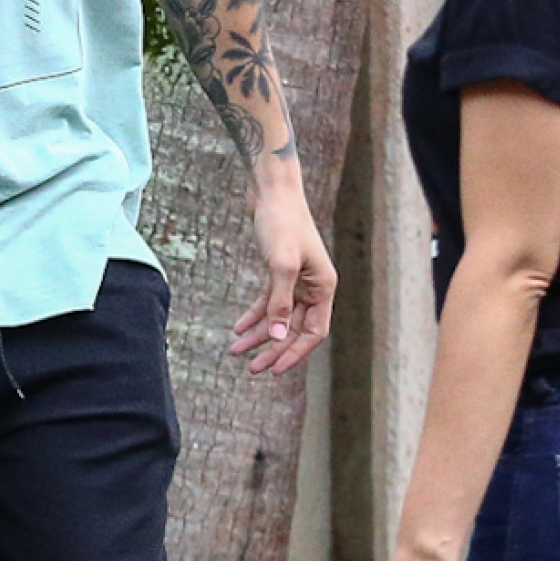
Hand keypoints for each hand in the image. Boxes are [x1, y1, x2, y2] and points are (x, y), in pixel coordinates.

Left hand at [230, 178, 336, 373]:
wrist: (272, 191)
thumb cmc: (282, 223)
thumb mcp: (281, 265)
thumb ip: (280, 302)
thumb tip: (277, 337)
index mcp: (323, 287)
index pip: (314, 332)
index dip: (295, 352)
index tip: (274, 369)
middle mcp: (314, 286)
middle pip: (294, 329)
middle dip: (272, 349)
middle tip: (252, 368)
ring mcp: (297, 279)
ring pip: (278, 317)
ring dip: (259, 335)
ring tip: (236, 352)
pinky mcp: (280, 271)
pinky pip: (268, 301)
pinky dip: (254, 315)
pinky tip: (237, 328)